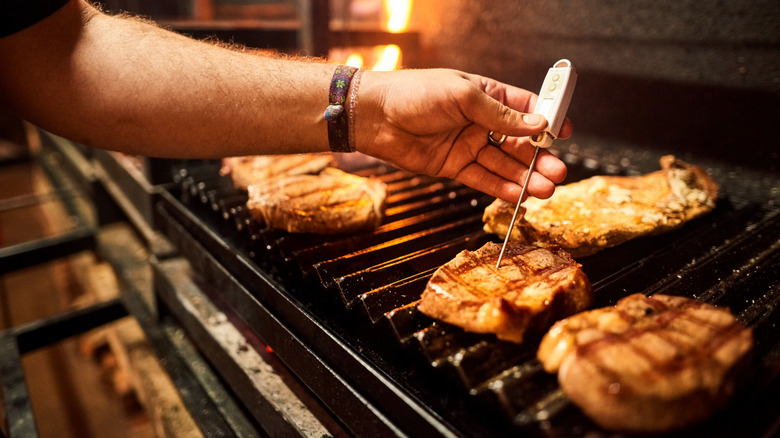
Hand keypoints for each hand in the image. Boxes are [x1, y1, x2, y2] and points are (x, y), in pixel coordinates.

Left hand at [355, 68, 569, 202]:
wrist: (375, 117)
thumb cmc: (414, 94)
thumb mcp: (462, 96)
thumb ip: (500, 114)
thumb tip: (538, 123)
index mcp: (487, 95)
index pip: (526, 108)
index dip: (547, 120)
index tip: (564, 133)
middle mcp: (481, 122)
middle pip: (519, 143)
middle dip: (540, 158)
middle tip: (558, 172)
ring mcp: (469, 146)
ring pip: (504, 165)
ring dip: (526, 177)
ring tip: (546, 189)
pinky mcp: (454, 166)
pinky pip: (483, 179)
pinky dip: (502, 188)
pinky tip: (520, 196)